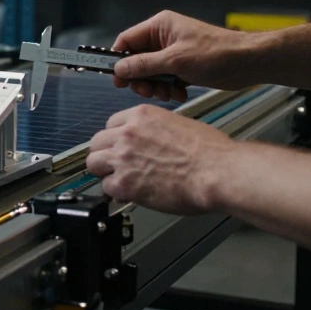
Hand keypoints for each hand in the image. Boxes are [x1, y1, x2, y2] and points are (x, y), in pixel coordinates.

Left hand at [87, 105, 233, 214]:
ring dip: (105, 172)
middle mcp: (127, 133)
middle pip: (97, 143)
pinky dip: (116, 192)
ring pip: (93, 163)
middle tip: (115, 165)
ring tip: (118, 180)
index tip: (120, 148)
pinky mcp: (124, 183)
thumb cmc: (210, 152)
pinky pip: (106, 187)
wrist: (217, 172)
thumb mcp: (179, 125)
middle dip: (105, 155)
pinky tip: (129, 193)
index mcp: (141, 116)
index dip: (116, 139)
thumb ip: (155, 132)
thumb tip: (150, 143)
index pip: (111, 124)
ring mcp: (122, 157)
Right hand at [112, 11, 260, 101]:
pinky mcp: (183, 66)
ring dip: (157, 86)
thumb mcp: (174, 60)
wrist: (248, 63)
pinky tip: (180, 92)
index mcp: (159, 27)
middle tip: (148, 91)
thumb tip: (119, 68)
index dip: (118, 60)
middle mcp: (164, 38)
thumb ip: (143, 65)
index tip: (117, 79)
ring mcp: (174, 52)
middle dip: (141, 78)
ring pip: (151, 73)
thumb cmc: (216, 53)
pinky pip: (165, 79)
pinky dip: (169, 88)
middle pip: (137, 60)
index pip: (126, 41)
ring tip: (169, 92)